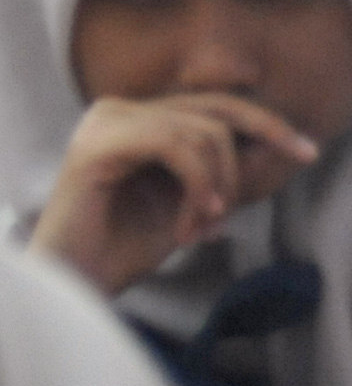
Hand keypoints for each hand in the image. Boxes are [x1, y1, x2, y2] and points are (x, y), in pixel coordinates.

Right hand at [32, 92, 318, 295]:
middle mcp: (117, 109)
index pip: (216, 104)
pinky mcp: (96, 145)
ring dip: (216, 188)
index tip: (308, 152)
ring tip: (200, 228)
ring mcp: (104, 123)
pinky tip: (189, 226)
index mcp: (136, 117)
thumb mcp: (192, 204)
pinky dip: (197, 187)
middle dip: (244, 163)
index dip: (268, 123)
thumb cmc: (124, 247)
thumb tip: (282, 145)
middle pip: (215, 111)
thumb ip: (226, 172)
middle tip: (231, 211)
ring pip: (201, 132)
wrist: (75, 282)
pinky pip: (176, 147)